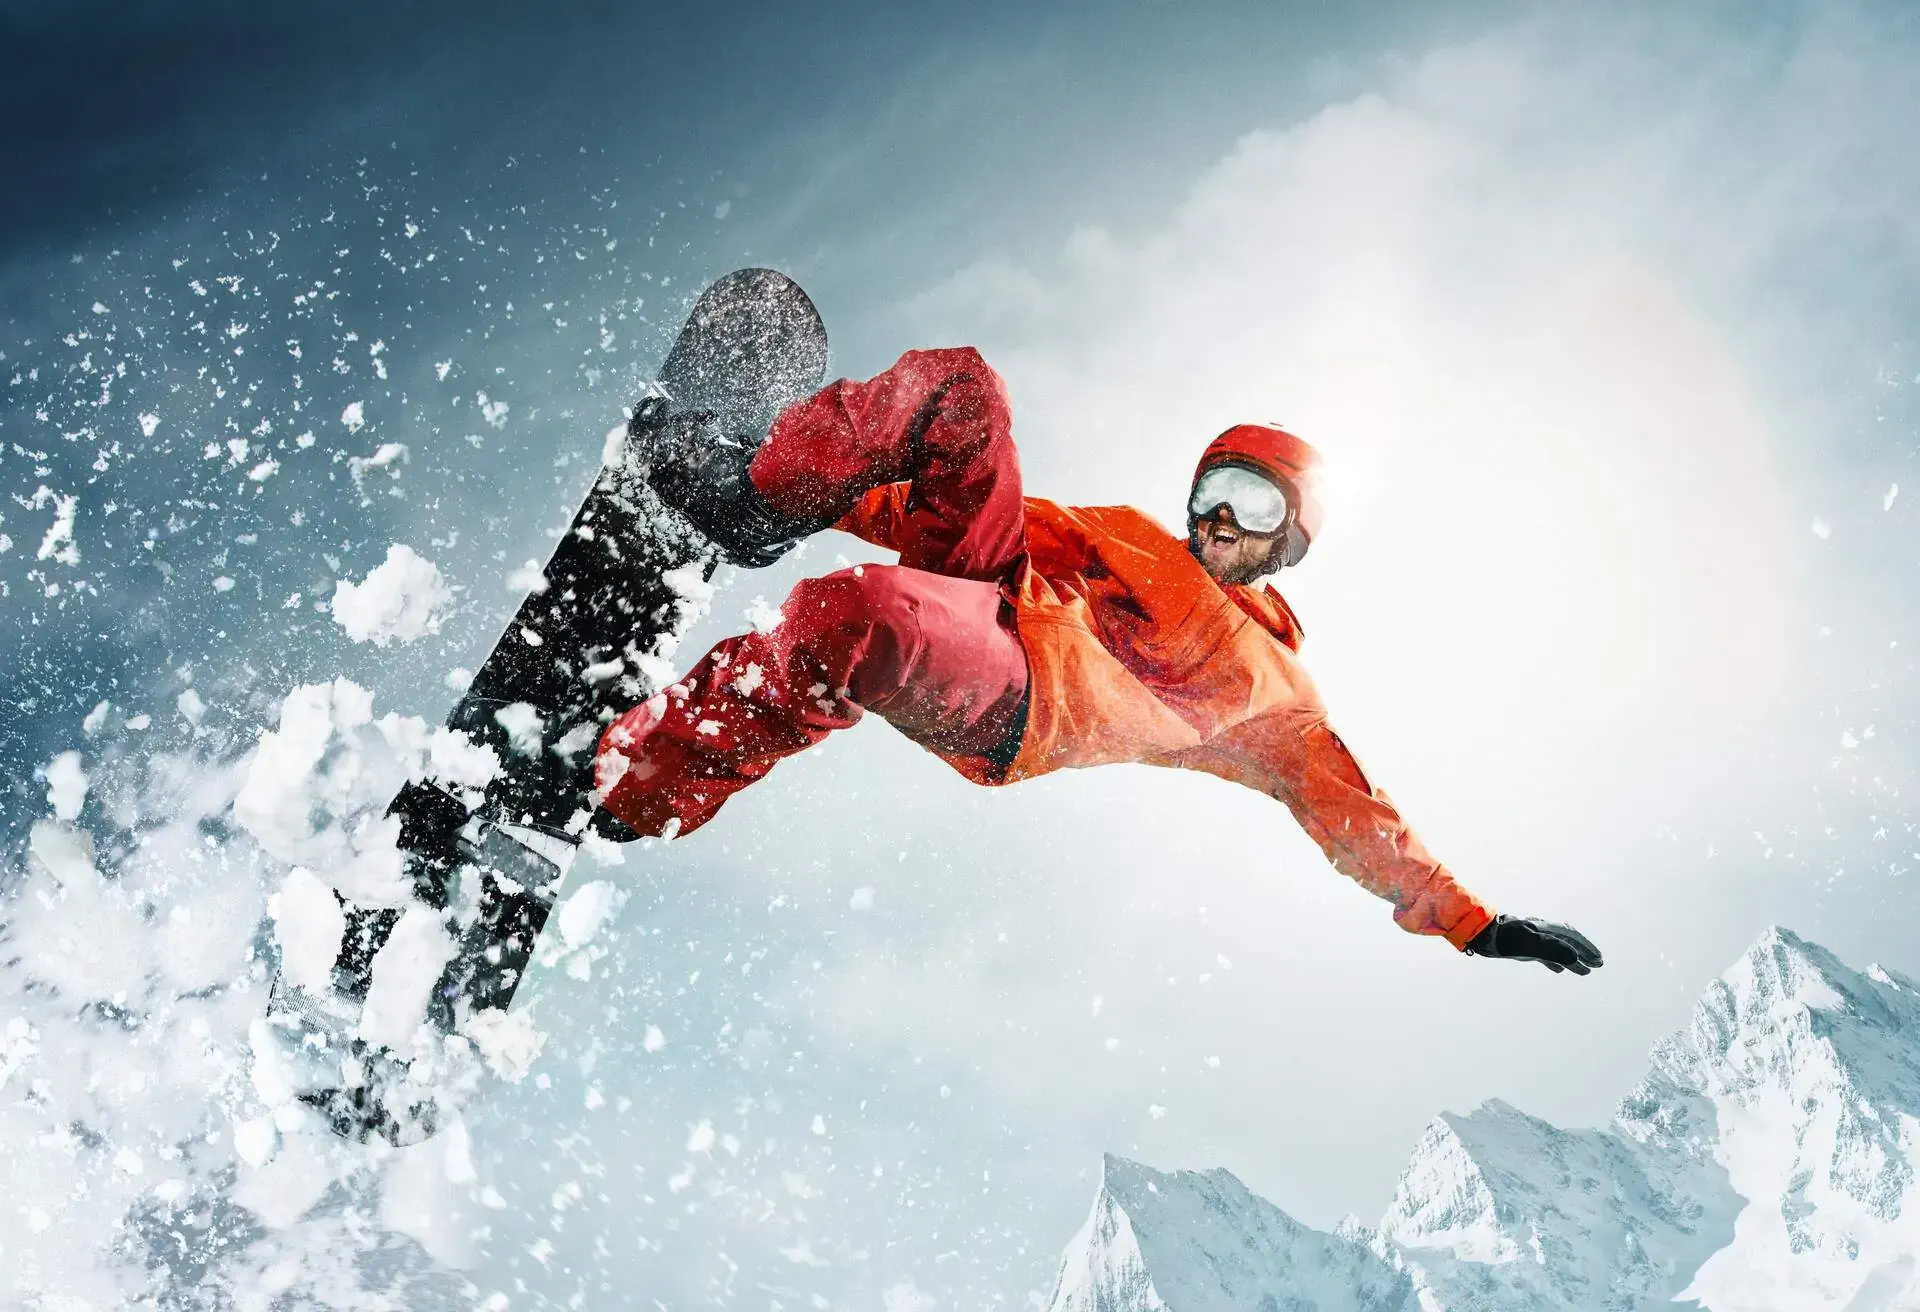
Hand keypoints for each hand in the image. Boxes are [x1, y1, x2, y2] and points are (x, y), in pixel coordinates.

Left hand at [1464, 915, 1603, 974]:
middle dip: (1584, 952)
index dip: (1586, 948)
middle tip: (1598, 964)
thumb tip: (1576, 958)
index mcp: (1545, 929)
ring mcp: (1531, 939)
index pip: (1571, 937)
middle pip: (1567, 941)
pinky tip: (1559, 970)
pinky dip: (1555, 961)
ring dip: (1573, 958)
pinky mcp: (1521, 946)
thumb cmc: (1504, 938)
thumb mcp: (1529, 945)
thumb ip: (1552, 951)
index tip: (1598, 960)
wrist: (1480, 934)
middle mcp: (1540, 932)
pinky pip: (1543, 954)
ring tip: (1585, 970)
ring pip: (1557, 948)